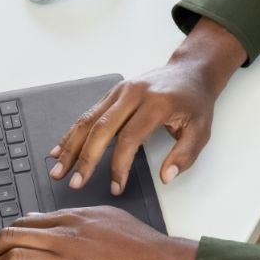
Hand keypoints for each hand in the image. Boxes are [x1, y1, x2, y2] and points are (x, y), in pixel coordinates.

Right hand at [51, 17, 246, 192]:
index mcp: (156, 104)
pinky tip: (61, 149)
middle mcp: (133, 94)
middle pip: (102, 128)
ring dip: (71, 145)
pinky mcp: (113, 92)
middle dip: (85, 158)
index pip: (130, 138)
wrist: (190, 72)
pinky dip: (73, 133)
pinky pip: (89, 113)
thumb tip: (166, 177)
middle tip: (75, 182)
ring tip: (58, 169)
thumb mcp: (201, 130)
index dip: (119, 165)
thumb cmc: (194, 102)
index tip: (116, 187)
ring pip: (89, 119)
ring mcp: (120, 91)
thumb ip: (185, 155)